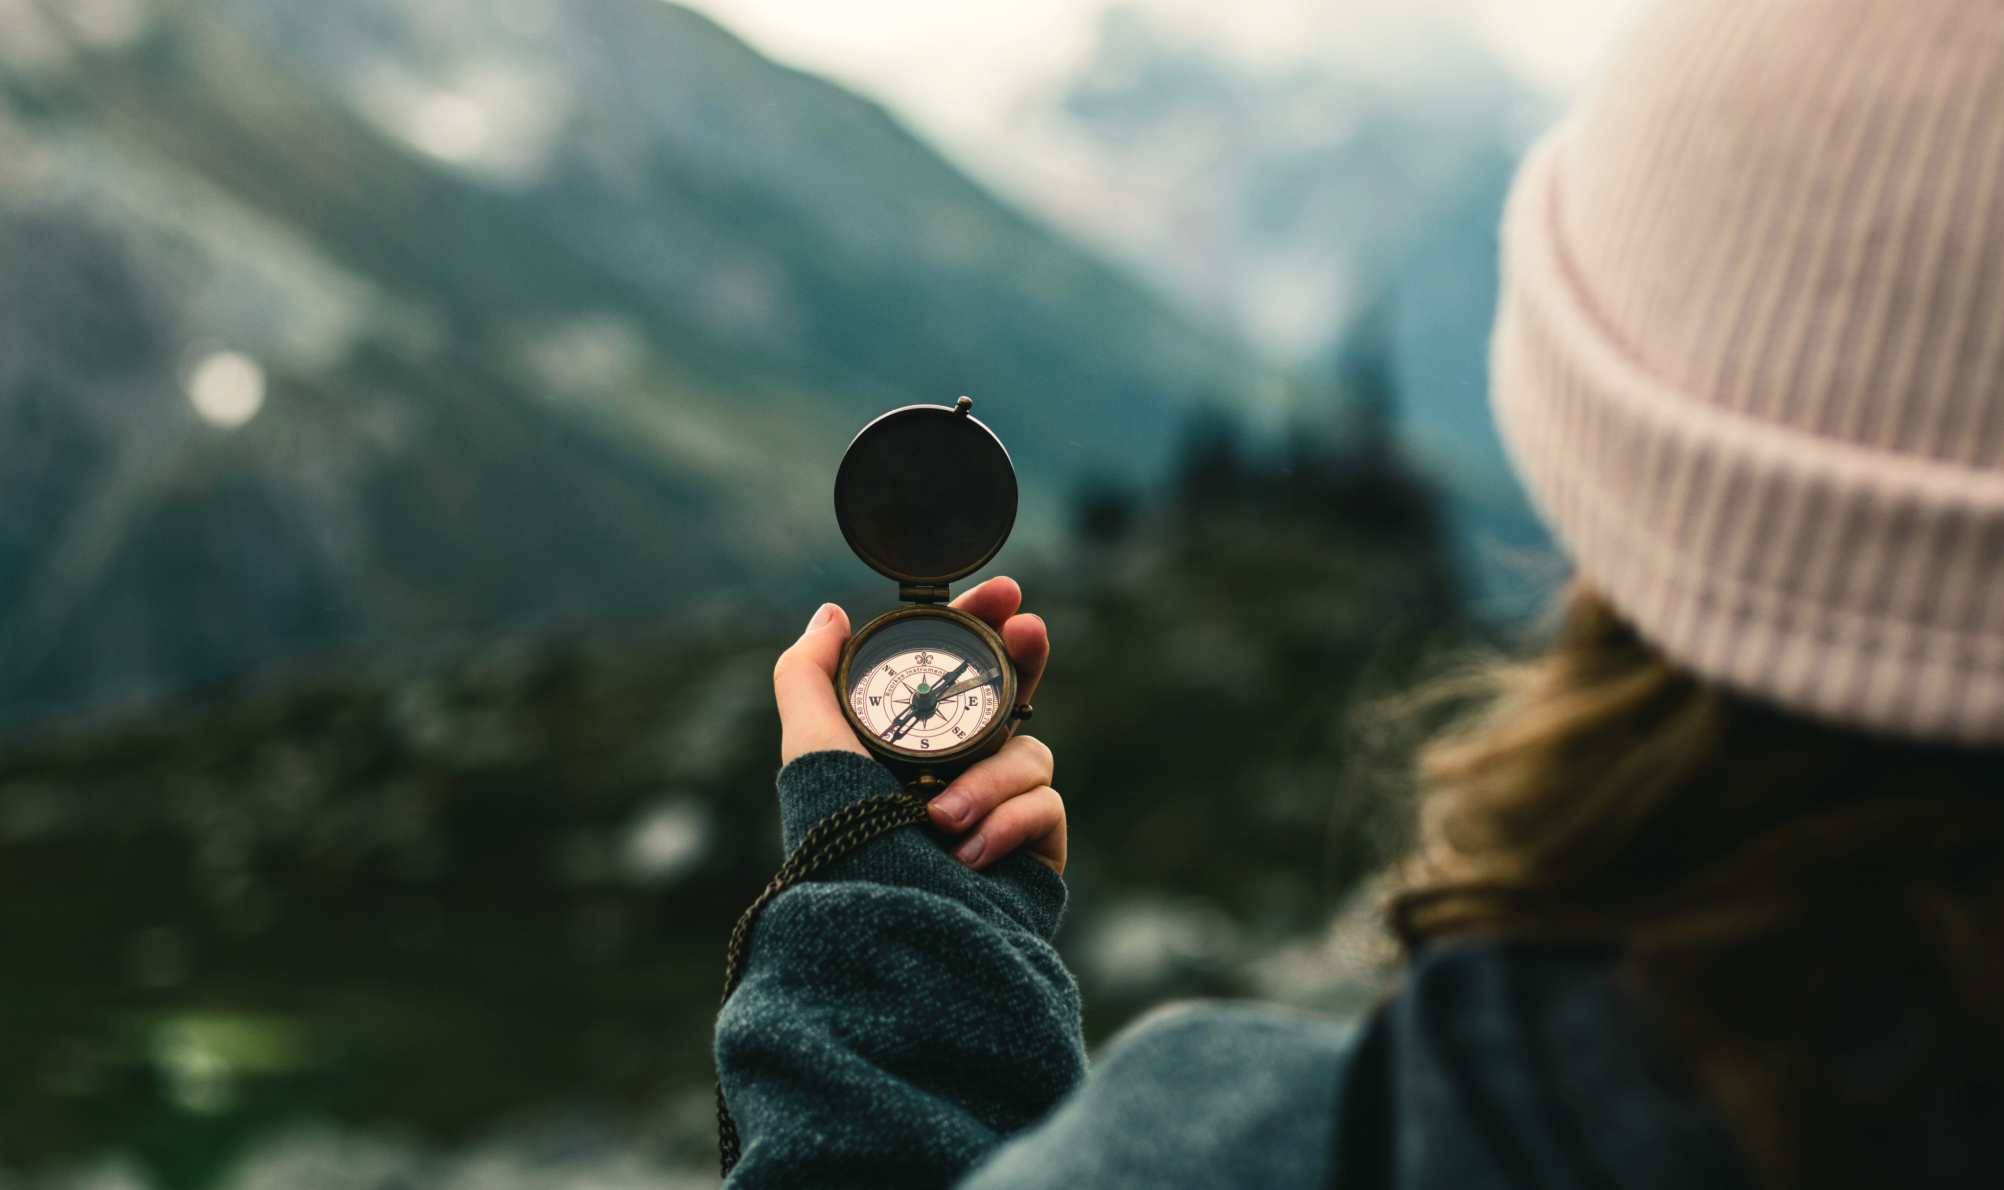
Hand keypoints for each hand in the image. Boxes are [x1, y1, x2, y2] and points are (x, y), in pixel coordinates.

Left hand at [772, 576, 1062, 872]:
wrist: (886, 932)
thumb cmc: (843, 843)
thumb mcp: (810, 748)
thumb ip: (808, 674)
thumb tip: (831, 613)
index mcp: (909, 747)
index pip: (956, 672)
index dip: (983, 626)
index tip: (1003, 591)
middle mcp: (956, 775)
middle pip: (1012, 698)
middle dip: (1024, 658)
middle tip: (1030, 628)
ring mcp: (998, 813)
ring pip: (1027, 753)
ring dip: (988, 778)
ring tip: (942, 820)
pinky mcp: (1033, 851)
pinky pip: (1045, 805)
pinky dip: (1006, 822)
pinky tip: (968, 854)